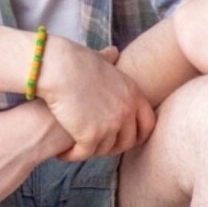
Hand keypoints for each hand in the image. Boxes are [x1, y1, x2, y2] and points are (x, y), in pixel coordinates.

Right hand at [34, 36, 155, 158]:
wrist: (58, 68)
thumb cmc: (74, 60)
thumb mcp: (100, 60)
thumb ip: (109, 60)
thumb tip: (113, 51)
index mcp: (133, 94)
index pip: (148, 123)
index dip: (139, 135)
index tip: (127, 140)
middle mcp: (127, 111)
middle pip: (129, 141)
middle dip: (114, 147)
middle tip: (96, 147)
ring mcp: (111, 125)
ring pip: (105, 149)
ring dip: (92, 151)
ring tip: (78, 148)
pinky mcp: (91, 135)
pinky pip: (85, 153)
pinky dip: (73, 155)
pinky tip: (63, 153)